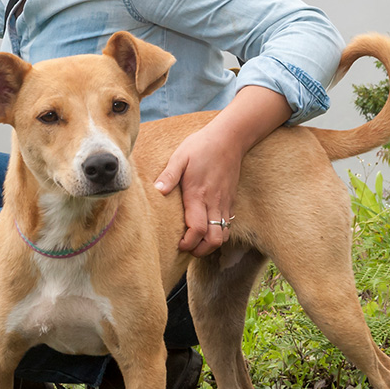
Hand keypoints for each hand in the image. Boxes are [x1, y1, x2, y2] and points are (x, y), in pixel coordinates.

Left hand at [154, 124, 241, 256]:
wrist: (230, 138)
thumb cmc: (201, 146)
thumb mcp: (180, 156)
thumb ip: (169, 175)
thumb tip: (157, 191)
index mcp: (198, 195)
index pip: (198, 230)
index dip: (189, 243)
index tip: (178, 244)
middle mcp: (214, 203)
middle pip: (214, 240)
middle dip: (201, 250)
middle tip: (188, 248)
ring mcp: (225, 203)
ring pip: (224, 235)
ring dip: (211, 243)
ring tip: (196, 241)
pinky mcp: (231, 201)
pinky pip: (228, 225)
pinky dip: (218, 232)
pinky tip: (206, 228)